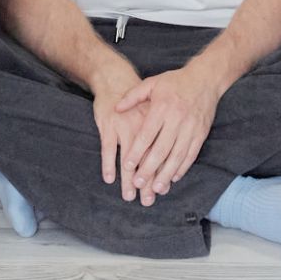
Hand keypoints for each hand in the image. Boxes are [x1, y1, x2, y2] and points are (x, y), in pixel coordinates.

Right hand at [91, 51, 152, 202]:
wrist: (116, 79)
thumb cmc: (138, 101)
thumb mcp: (156, 110)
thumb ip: (164, 131)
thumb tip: (172, 158)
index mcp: (156, 124)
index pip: (162, 152)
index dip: (162, 171)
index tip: (163, 189)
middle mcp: (141, 127)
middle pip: (146, 159)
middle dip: (147, 181)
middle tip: (147, 200)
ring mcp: (123, 126)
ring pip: (127, 157)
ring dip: (128, 178)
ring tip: (129, 196)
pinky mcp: (108, 125)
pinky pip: (108, 148)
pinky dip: (108, 164)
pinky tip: (109, 178)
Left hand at [114, 60, 221, 199]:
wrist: (205, 79)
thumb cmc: (175, 82)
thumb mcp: (152, 83)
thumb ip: (133, 96)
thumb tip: (117, 108)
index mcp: (162, 107)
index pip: (147, 134)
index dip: (137, 151)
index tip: (127, 166)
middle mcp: (177, 119)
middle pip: (162, 148)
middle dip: (149, 168)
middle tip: (138, 183)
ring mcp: (191, 128)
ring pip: (177, 155)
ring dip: (166, 173)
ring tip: (156, 188)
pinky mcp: (201, 133)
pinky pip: (191, 154)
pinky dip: (183, 167)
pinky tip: (173, 177)